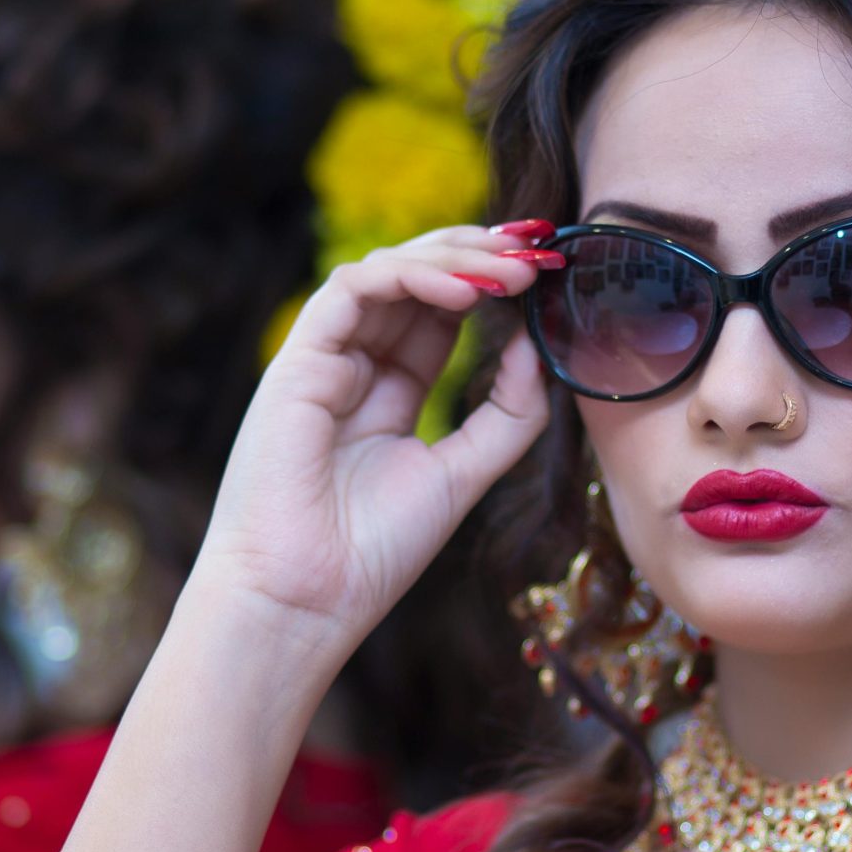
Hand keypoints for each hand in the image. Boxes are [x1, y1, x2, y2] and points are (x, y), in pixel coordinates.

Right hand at [192, 224, 554, 661]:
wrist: (306, 599)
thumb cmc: (373, 552)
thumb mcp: (465, 473)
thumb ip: (507, 412)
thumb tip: (536, 345)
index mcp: (388, 394)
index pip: (442, 313)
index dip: (494, 283)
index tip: (552, 273)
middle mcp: (354, 367)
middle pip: (419, 282)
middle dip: (482, 257)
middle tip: (542, 253)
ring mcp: (325, 360)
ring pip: (388, 272)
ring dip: (455, 258)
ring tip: (515, 268)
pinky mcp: (298, 359)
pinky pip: (353, 289)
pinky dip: (411, 276)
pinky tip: (465, 290)